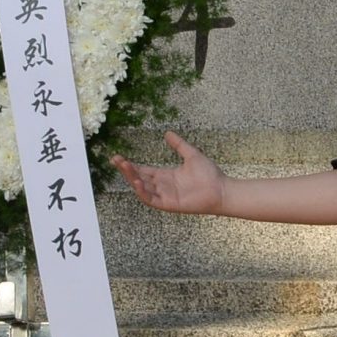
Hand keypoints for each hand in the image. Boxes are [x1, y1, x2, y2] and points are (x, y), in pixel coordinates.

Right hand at [109, 132, 226, 214]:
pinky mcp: (168, 204)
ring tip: (124, 166)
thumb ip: (179, 145)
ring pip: (142, 188)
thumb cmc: (209, 174)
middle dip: (126, 170)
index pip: (143, 170)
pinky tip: (137, 182)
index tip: (118, 157)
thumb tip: (167, 132)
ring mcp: (164, 195)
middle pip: (139, 178)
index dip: (130, 165)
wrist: (221, 189)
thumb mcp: (191, 155)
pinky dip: (142, 192)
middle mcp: (162, 186)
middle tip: (115, 159)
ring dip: (132, 178)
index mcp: (166, 175)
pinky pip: (151, 199)